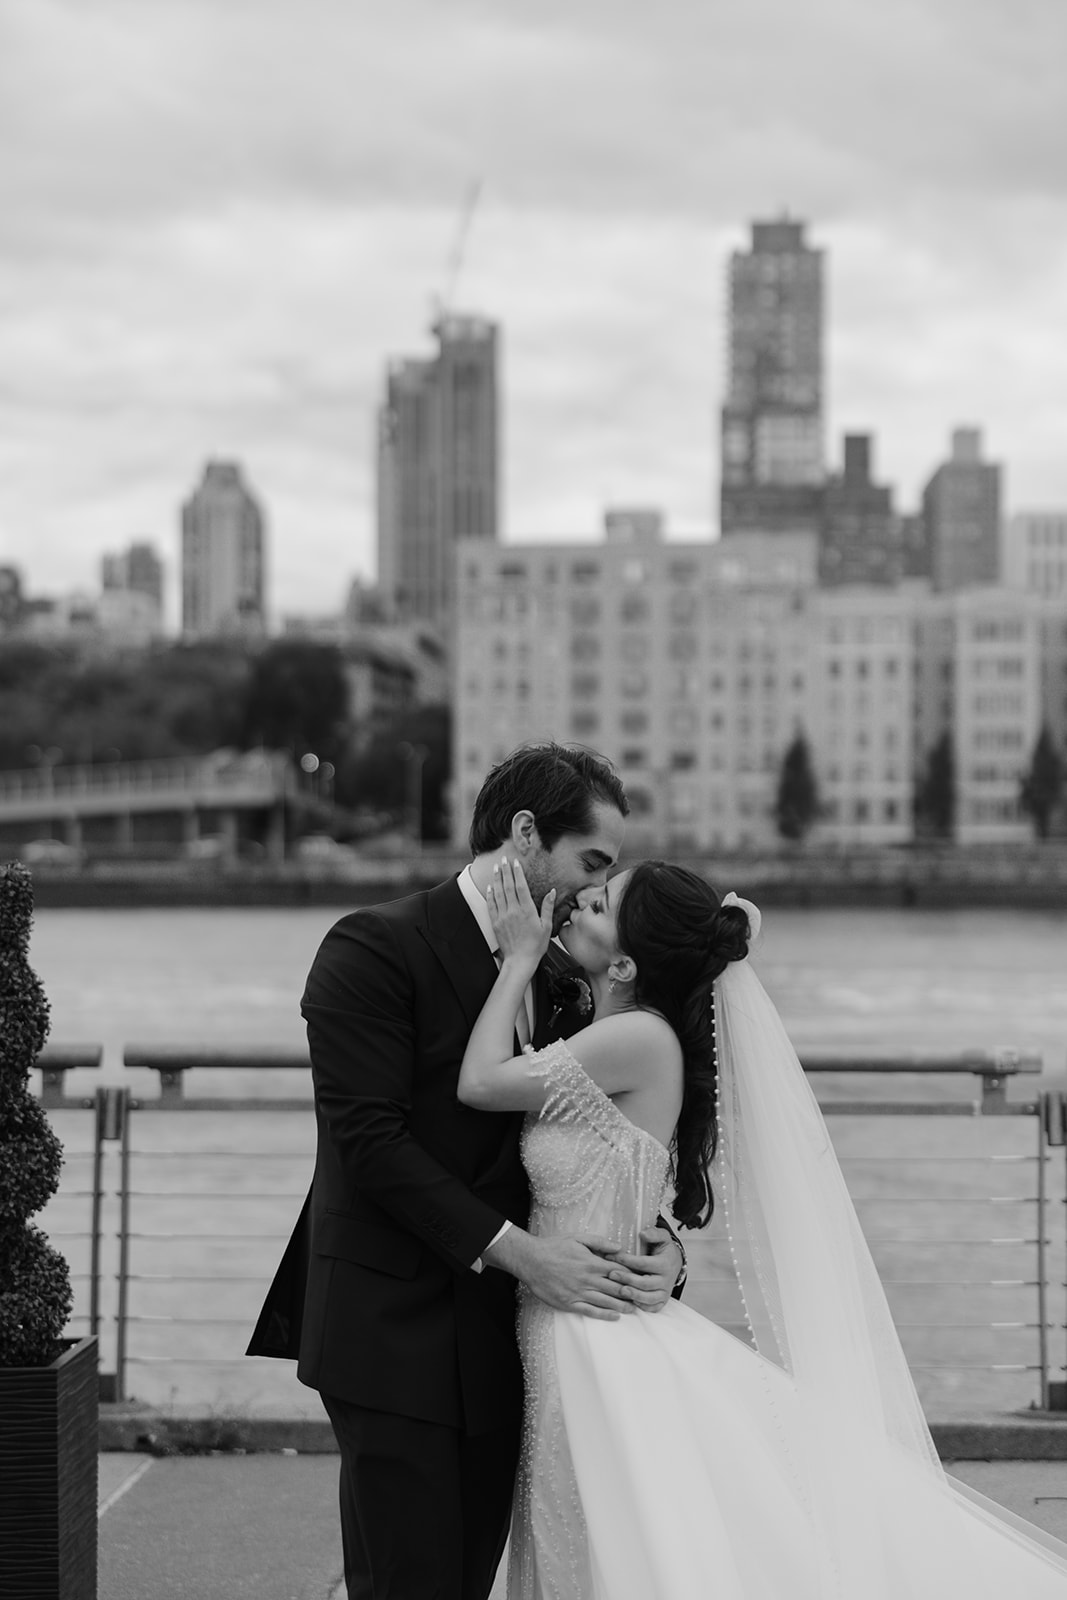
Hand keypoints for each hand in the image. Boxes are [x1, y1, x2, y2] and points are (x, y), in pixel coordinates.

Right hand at [483, 1228, 635, 1319]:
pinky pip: (590, 1311)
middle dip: (631, 1293)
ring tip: (635, 1310)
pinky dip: (604, 1315)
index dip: (631, 1275)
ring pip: (606, 1302)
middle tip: (644, 1298)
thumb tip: (619, 1248)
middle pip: (615, 1288)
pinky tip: (615, 1316)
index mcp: (591, 1263)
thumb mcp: (578, 1238)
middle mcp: (588, 1279)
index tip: (643, 1279)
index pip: (618, 1270)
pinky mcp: (569, 1303)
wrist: (531, 1260)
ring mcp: (579, 1293)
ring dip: (622, 1306)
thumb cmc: (554, 1246)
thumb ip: (600, 1242)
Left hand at [488, 858, 553, 968]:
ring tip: (496, 868)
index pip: (521, 886)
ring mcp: (503, 916)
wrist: (520, 960)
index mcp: (527, 910)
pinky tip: (490, 887)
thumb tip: (551, 892)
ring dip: (497, 879)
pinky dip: (490, 894)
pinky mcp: (495, 923)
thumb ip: (547, 907)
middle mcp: (513, 910)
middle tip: (504, 859)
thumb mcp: (546, 926)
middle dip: (506, 871)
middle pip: (508, 886)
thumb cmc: (536, 945)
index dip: (518, 873)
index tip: (516, 862)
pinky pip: (491, 905)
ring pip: (498, 893)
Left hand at [605, 1227, 683, 1312]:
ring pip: (648, 1298)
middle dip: (627, 1279)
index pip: (643, 1263)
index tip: (612, 1256)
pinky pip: (652, 1307)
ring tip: (620, 1290)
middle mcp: (666, 1280)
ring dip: (633, 1295)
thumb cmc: (664, 1250)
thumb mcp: (662, 1237)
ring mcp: (664, 1292)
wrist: (675, 1263)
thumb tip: (642, 1234)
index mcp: (665, 1263)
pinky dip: (641, 1305)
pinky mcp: (662, 1301)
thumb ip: (653, 1233)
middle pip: (645, 1283)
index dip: (627, 1260)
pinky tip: (629, 1300)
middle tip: (612, 1274)